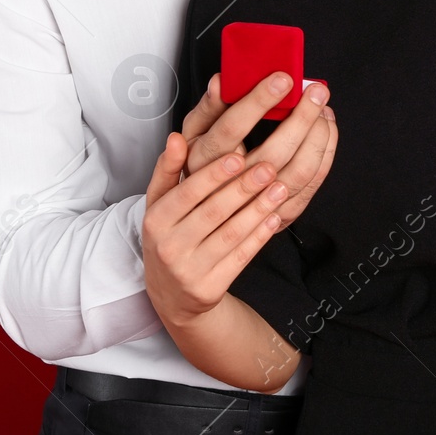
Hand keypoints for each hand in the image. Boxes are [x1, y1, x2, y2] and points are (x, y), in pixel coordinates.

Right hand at [142, 140, 290, 328]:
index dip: (214, 174)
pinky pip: (241, 257)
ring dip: (259, 209)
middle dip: (244, 188)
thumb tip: (175, 138)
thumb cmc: (169, 237)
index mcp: (155, 220)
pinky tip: (274, 217)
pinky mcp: (210, 288)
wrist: (172, 296)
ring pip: (231, 234)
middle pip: (213, 212)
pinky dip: (260, 236)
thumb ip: (167, 170)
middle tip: (269, 168)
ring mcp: (190, 270)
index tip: (238, 155)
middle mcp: (169, 246)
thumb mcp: (159, 205)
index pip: (187, 192)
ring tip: (279, 188)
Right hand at [180, 72, 337, 228]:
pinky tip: (326, 130)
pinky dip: (325, 153)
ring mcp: (258, 203)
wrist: (210, 212)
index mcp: (205, 159)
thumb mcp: (194, 133)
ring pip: (300, 170)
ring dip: (318, 136)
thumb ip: (208, 108)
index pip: (233, 127)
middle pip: (275, 151)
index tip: (282, 80)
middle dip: (302, 117)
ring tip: (322, 108)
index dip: (259, 101)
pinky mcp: (281, 212)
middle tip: (316, 90)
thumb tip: (220, 83)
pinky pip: (312, 183)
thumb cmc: (204, 163)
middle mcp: (232, 186)